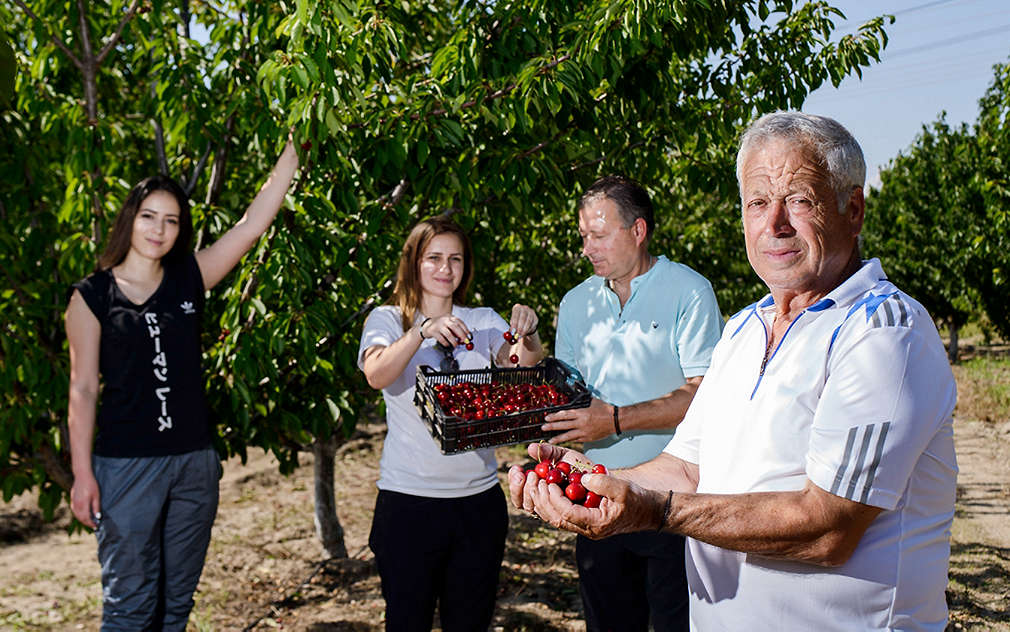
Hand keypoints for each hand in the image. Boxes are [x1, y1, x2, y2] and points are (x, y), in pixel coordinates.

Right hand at [70, 472, 101, 528]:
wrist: (82, 476)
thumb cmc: (91, 485)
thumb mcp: (96, 496)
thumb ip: (96, 507)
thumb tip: (97, 517)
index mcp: (83, 504)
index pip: (86, 518)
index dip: (91, 523)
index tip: (96, 526)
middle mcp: (76, 505)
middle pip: (81, 518)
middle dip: (87, 523)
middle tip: (93, 525)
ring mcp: (73, 503)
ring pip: (77, 515)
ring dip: (83, 520)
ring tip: (89, 522)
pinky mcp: (72, 500)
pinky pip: (74, 511)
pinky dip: (79, 515)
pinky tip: (83, 515)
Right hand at [422, 313, 470, 347]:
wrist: (426, 326)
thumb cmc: (439, 326)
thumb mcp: (448, 325)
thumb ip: (456, 330)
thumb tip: (464, 338)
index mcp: (449, 317)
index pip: (459, 322)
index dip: (465, 329)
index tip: (468, 336)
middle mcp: (444, 319)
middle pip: (455, 327)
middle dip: (461, 335)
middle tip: (464, 341)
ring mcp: (438, 325)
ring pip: (448, 334)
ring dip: (454, 341)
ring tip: (456, 345)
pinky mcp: (432, 331)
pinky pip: (441, 339)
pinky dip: (446, 343)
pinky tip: (447, 344)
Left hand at [507, 303, 538, 338]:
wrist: (526, 319)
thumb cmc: (516, 321)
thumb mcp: (513, 322)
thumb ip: (512, 327)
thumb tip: (510, 334)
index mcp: (517, 307)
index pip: (515, 315)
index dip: (514, 323)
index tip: (512, 331)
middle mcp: (525, 308)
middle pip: (523, 318)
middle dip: (520, 327)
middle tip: (518, 334)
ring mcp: (531, 312)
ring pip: (528, 322)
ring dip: (525, 330)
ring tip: (521, 335)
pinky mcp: (536, 318)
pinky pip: (533, 325)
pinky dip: (529, 330)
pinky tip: (526, 332)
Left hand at [507, 443, 666, 538]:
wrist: (647, 511)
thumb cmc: (637, 500)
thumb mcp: (623, 489)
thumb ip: (604, 483)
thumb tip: (583, 478)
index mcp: (597, 524)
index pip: (567, 514)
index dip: (554, 498)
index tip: (547, 483)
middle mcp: (587, 529)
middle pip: (556, 519)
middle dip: (542, 500)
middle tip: (535, 482)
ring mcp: (584, 526)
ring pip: (555, 519)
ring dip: (542, 502)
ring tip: (535, 484)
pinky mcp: (583, 520)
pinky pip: (561, 514)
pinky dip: (550, 502)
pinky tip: (545, 489)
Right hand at [508, 442, 583, 509]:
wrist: (604, 475)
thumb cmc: (583, 468)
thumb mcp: (564, 456)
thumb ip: (547, 452)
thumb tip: (530, 448)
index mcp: (540, 493)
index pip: (520, 498)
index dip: (514, 486)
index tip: (516, 469)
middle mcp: (547, 505)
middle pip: (525, 505)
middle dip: (521, 489)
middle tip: (530, 474)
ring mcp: (559, 512)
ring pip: (538, 510)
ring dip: (534, 493)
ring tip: (537, 476)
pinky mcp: (574, 516)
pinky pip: (559, 514)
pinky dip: (552, 499)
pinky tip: (552, 485)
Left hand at [543, 397, 614, 442]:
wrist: (616, 420)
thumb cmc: (605, 409)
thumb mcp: (592, 401)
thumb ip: (582, 401)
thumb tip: (574, 397)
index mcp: (581, 413)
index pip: (564, 415)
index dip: (554, 417)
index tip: (547, 418)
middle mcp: (581, 423)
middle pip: (563, 425)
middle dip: (552, 427)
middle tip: (543, 428)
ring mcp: (584, 432)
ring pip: (568, 435)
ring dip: (558, 437)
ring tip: (550, 439)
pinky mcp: (588, 438)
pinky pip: (576, 439)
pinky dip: (569, 440)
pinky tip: (563, 440)